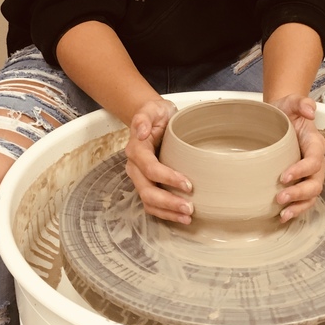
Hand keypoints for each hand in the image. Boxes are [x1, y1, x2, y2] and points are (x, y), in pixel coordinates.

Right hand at [124, 98, 193, 223]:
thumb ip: (145, 116)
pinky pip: (153, 204)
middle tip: (189, 208)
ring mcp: (140, 178)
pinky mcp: (148, 185)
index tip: (188, 184)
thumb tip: (141, 131)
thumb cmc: (156, 114)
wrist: (154, 119)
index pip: (150, 168)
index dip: (167, 178)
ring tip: (187, 217)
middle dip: (168, 202)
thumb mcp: (152, 108)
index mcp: (136, 150)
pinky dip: (166, 213)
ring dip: (167, 212)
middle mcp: (135, 167)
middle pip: (147, 191)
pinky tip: (182, 217)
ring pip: (148, 202)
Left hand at [269, 94, 324, 220]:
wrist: (276, 120)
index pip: (314, 160)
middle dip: (300, 192)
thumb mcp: (290, 102)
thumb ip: (300, 102)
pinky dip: (296, 210)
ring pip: (312, 195)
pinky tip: (282, 216)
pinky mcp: (300, 182)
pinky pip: (304, 200)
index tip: (283, 176)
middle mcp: (316, 162)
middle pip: (315, 182)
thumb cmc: (284, 112)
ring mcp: (309, 174)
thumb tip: (310, 111)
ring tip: (283, 212)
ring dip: (299, 205)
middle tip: (280, 196)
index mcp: (315, 144)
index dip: (302, 170)